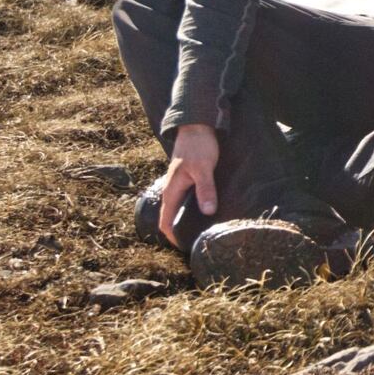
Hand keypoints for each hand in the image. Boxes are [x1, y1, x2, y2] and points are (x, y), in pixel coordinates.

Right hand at [158, 123, 219, 246]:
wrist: (196, 127)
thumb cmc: (199, 146)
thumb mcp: (204, 168)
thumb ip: (206, 189)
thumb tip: (207, 212)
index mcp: (172, 191)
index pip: (165, 223)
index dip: (173, 238)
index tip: (186, 247)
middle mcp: (171, 191)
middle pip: (171, 219)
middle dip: (180, 233)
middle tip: (197, 243)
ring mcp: (178, 186)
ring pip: (178, 210)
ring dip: (186, 221)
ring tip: (202, 231)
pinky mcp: (186, 181)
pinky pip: (185, 201)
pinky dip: (191, 210)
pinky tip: (205, 212)